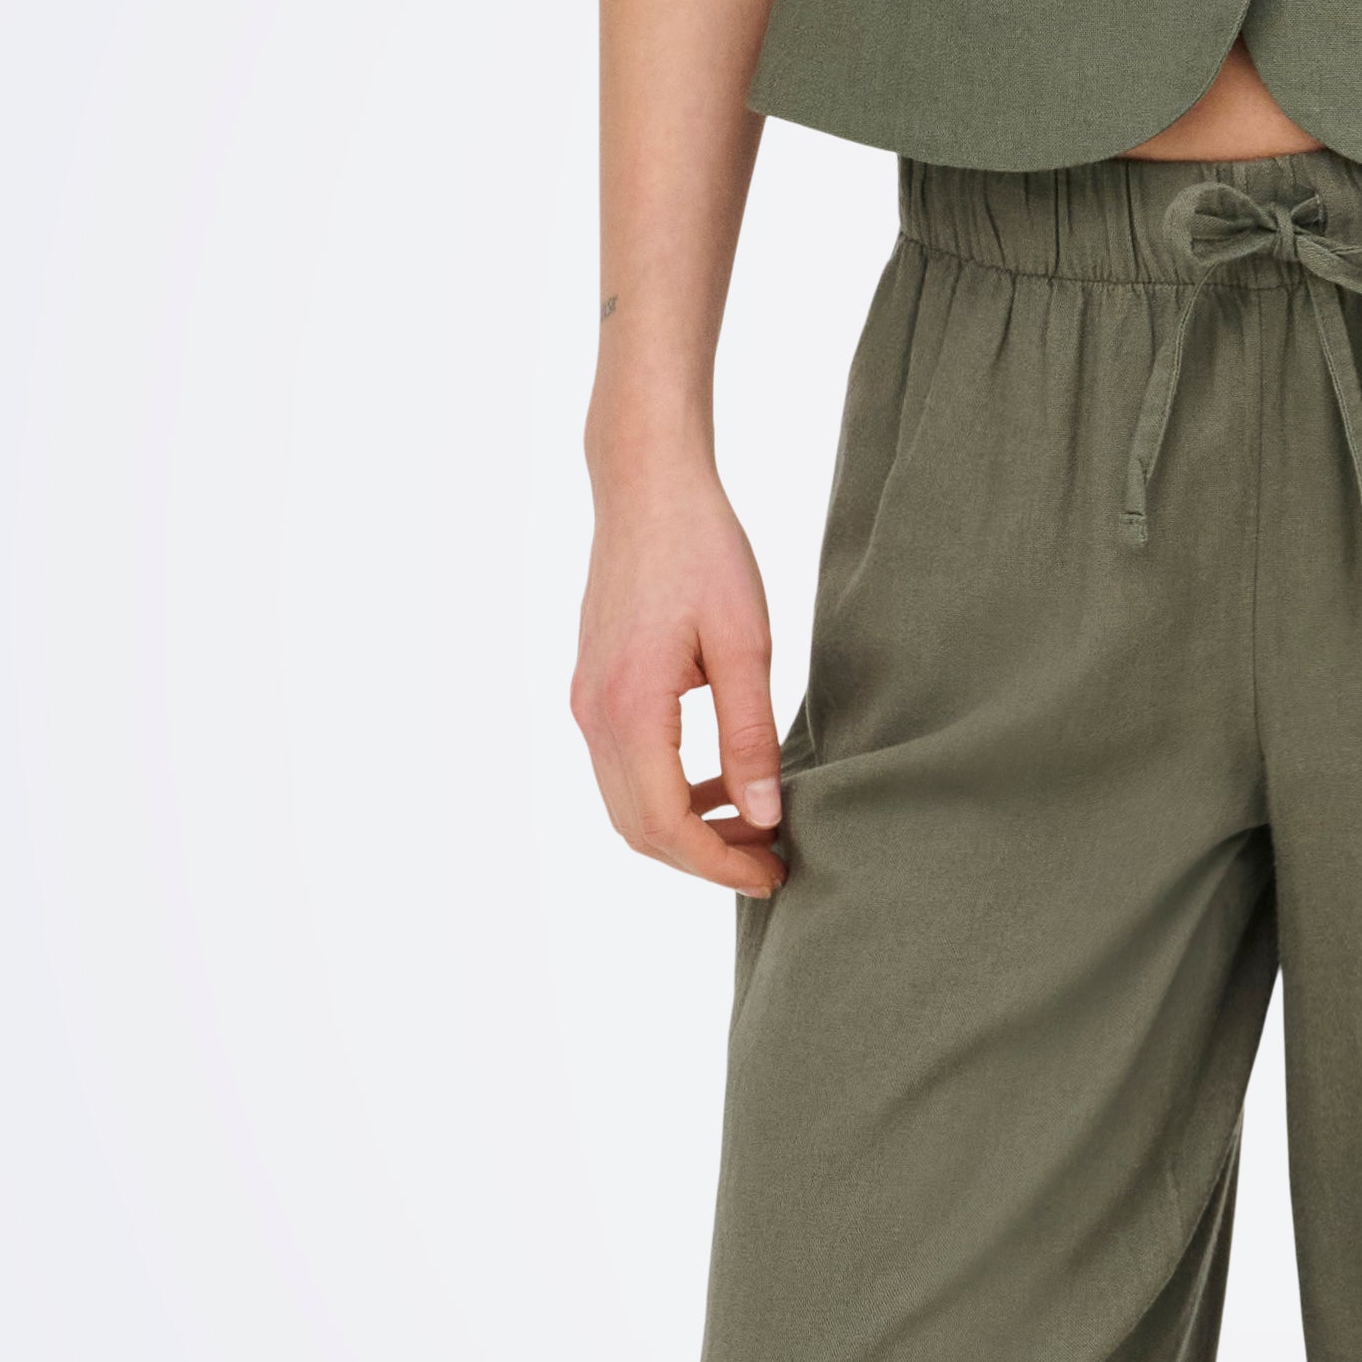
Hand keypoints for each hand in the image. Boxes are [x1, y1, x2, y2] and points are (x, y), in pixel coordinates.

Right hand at [573, 459, 790, 897]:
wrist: (646, 487)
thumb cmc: (702, 550)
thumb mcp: (745, 643)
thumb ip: (751, 736)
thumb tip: (764, 815)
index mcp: (630, 709)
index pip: (668, 826)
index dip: (721, 864)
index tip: (775, 874)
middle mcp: (595, 715)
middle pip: (639, 829)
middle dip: (705, 858)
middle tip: (773, 859)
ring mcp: (586, 703)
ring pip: (627, 804)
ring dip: (686, 829)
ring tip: (756, 823)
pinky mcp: (593, 688)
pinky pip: (623, 768)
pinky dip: (667, 793)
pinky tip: (720, 782)